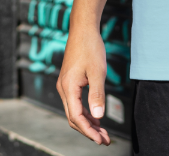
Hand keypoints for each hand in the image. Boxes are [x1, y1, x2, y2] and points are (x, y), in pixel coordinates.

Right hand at [56, 28, 110, 145]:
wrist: (83, 28)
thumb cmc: (91, 47)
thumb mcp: (97, 71)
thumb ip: (97, 95)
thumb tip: (99, 117)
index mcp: (68, 88)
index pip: (77, 117)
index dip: (89, 131)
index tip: (101, 140)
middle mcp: (63, 88)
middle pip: (73, 118)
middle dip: (89, 131)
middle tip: (105, 140)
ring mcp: (65, 85)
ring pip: (74, 111)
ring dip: (88, 123)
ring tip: (103, 132)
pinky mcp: (69, 81)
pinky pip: (75, 103)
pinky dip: (85, 112)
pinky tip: (96, 116)